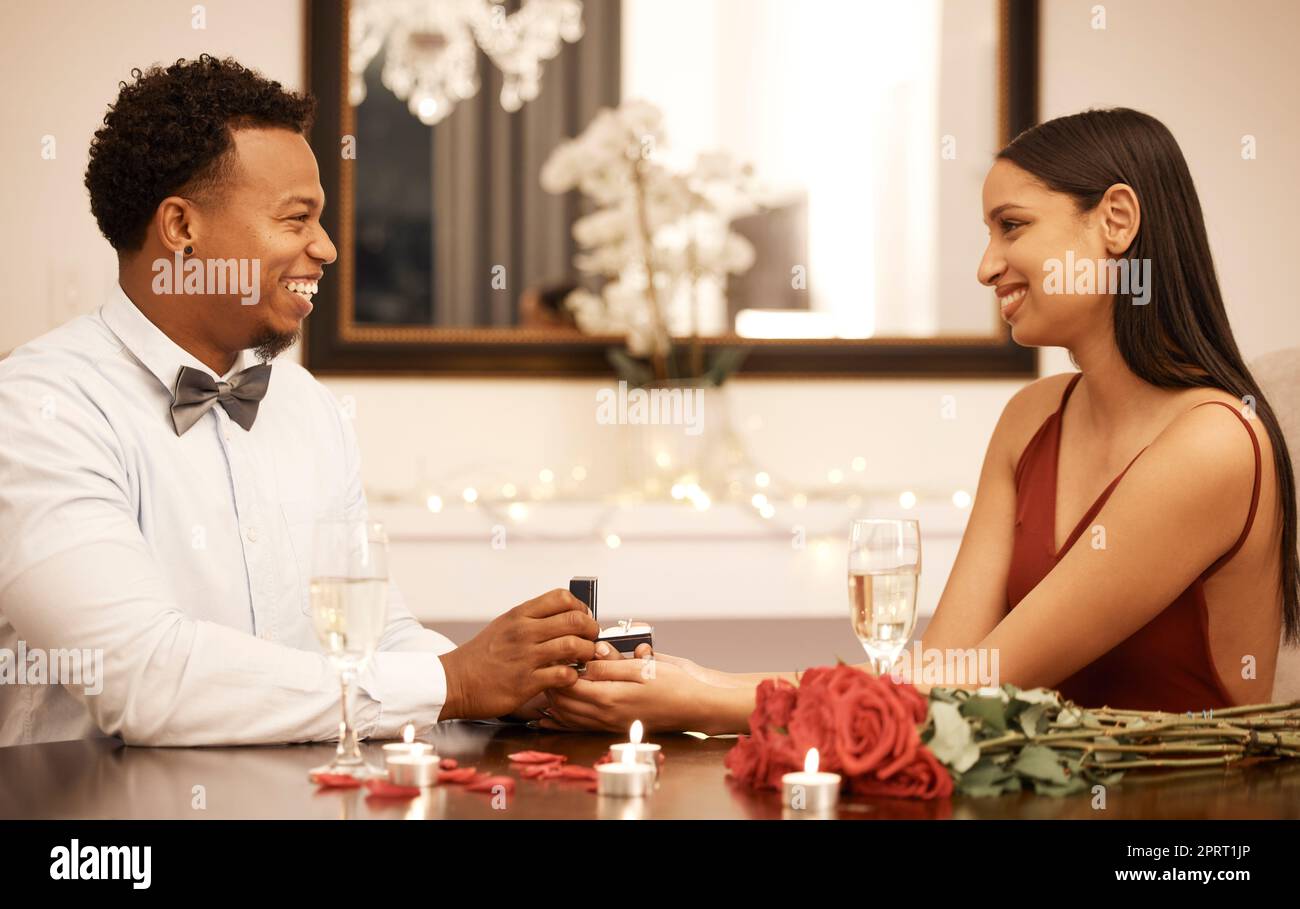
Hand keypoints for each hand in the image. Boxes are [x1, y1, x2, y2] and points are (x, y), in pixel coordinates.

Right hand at [438, 588, 598, 719]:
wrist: (454, 681)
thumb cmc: (480, 656)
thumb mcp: (504, 626)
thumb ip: (531, 620)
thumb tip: (561, 616)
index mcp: (520, 615)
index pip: (561, 598)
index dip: (580, 607)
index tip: (582, 618)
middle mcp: (524, 632)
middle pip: (574, 620)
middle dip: (591, 630)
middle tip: (590, 638)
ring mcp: (526, 657)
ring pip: (573, 646)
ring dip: (586, 653)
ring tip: (584, 658)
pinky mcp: (526, 683)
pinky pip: (563, 675)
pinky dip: (573, 676)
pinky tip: (569, 677)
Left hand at [538, 653, 744, 734]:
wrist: (696, 707)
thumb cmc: (675, 685)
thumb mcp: (642, 667)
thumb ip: (611, 664)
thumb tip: (587, 659)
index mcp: (610, 699)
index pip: (568, 687)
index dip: (556, 671)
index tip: (552, 654)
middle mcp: (606, 716)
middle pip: (564, 704)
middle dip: (552, 685)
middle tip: (548, 666)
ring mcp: (610, 725)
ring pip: (570, 717)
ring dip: (556, 702)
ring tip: (549, 683)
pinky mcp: (615, 727)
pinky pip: (583, 725)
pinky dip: (567, 719)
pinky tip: (556, 714)